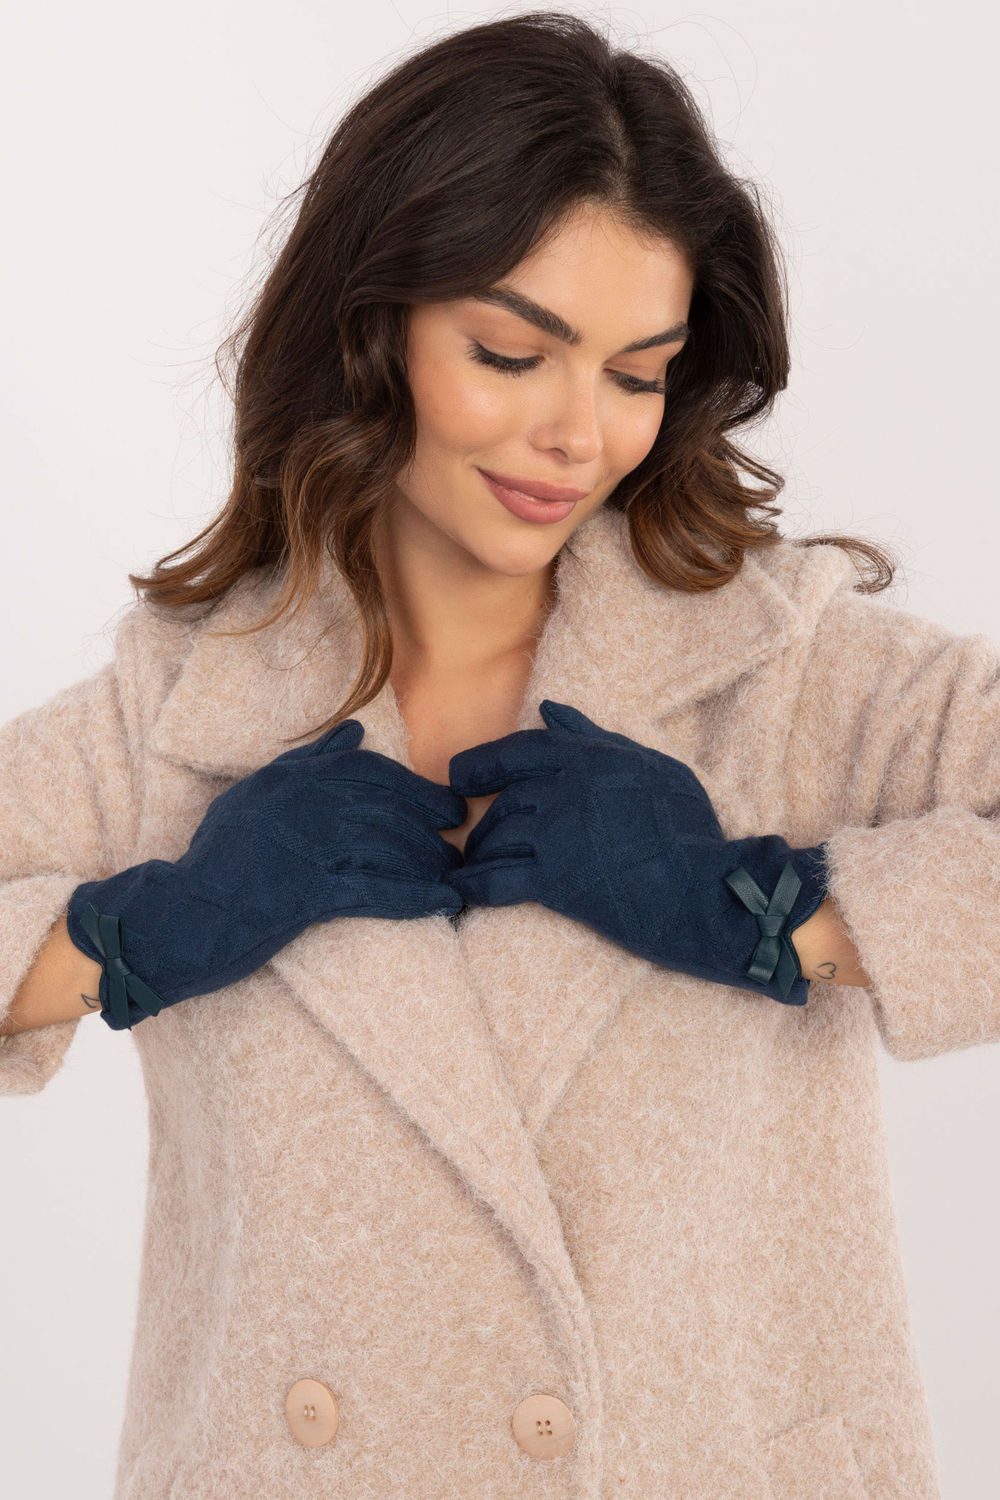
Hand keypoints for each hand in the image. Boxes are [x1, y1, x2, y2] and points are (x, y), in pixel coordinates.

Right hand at [67, 720, 466, 1029]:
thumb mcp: (258, 795)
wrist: (180, 917)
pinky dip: (415, 897)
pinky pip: (377, 889)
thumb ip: (308, 761)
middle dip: (429, 829)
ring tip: (454, 878)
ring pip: (388, 847)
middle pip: (387, 809)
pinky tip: (442, 904)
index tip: (447, 809)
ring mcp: (307, 844)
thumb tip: (354, 732)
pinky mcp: (308, 889)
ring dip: (428, 864)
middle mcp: (303, 802)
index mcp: (294, 777)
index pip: (371, 771)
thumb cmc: (221, 858)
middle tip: (460, 847)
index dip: (416, 790)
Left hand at [447, 700, 829, 1005]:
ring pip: (497, 838)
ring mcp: (557, 834)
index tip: (460, 777)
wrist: (704, 888)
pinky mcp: (555, 880)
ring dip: (481, 855)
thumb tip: (551, 710)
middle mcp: (564, 789)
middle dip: (486, 823)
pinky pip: (497, 881)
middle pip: (505, 801)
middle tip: (477, 841)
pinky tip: (460, 894)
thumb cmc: (687, 827)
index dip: (481, 763)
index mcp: (587, 757)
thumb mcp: (650, 766)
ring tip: (473, 869)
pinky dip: (474, 887)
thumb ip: (596, 737)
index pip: (518, 750)